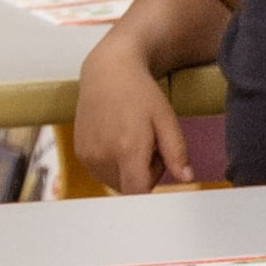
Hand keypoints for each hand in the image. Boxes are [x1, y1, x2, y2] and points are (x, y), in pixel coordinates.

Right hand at [68, 52, 190, 195]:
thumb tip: (186, 178)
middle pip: (129, 188)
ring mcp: (87, 156)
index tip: (162, 171)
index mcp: (126, 149)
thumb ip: (176, 152)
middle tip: (152, 146)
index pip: (138, 192)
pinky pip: (102, 173)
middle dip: (146, 175)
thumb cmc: (140, 94)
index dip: (154, 186)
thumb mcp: (166, 120)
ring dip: (129, 170)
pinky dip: (114, 164)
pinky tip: (119, 140)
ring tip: (135, 141)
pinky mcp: (79, 153)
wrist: (107, 73)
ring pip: (115, 182)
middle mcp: (102, 156)